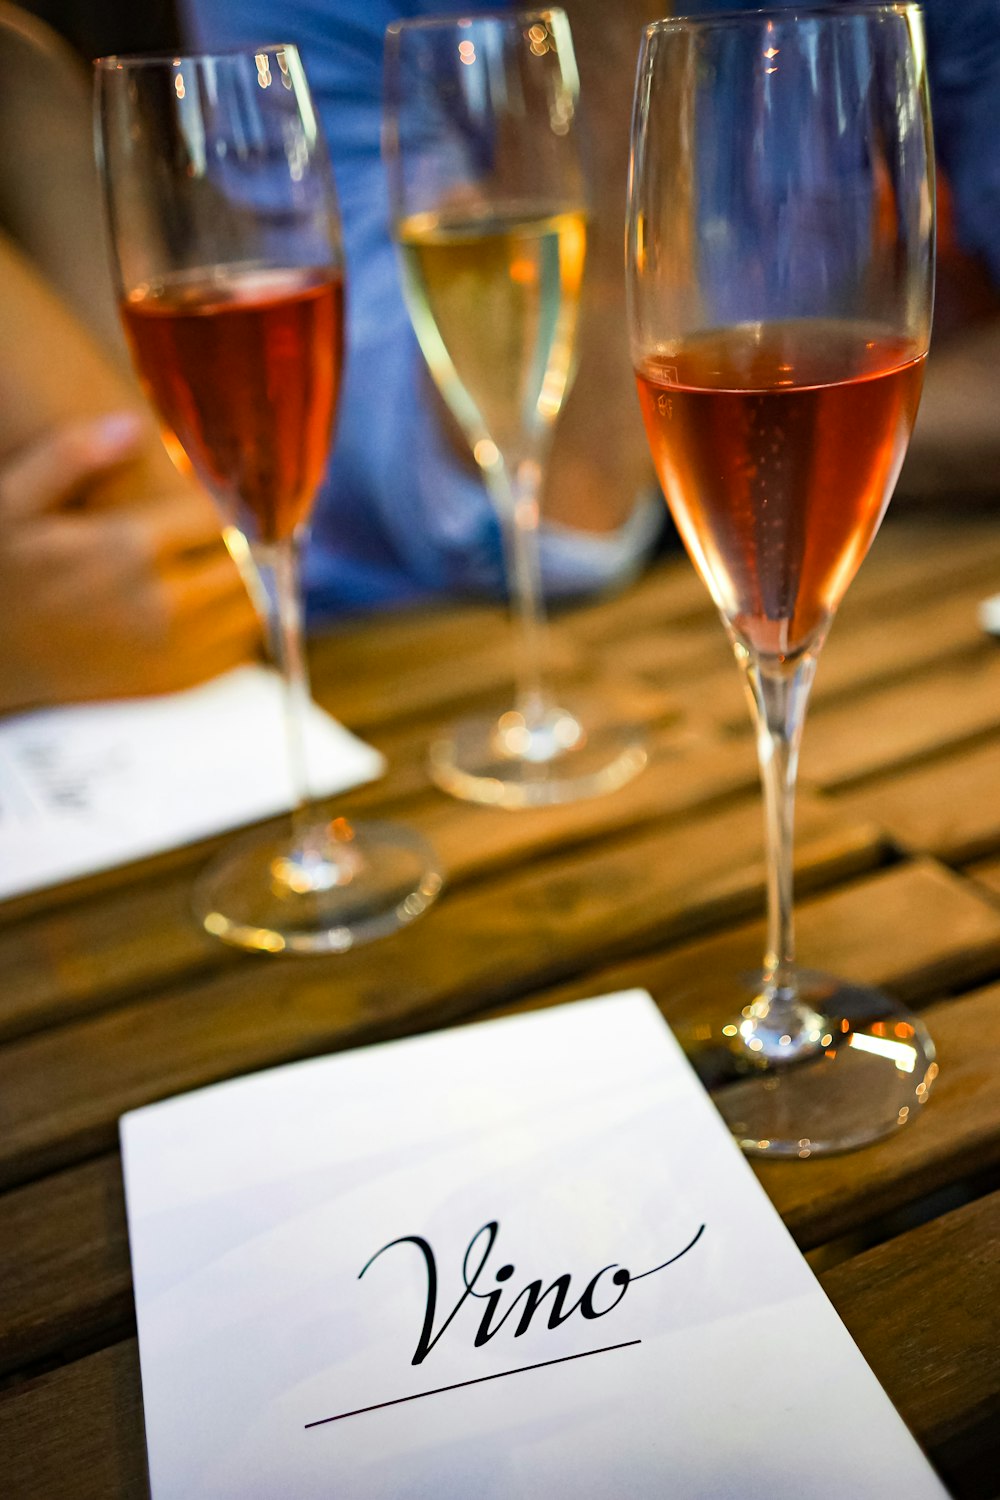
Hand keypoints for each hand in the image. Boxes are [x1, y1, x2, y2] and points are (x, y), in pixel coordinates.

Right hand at [0, 414, 261, 713]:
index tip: (208, 497)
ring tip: (213, 567)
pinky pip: (237, 650)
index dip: (218, 501)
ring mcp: (173, 651)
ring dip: (244, 584)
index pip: (216, 514)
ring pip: (251, 606)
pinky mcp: (175, 684)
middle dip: (237, 542)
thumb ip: (69, 456)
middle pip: (243, 561)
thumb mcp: (11, 501)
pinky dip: (236, 627)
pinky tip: (207, 608)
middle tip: (213, 533)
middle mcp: (160, 604)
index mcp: (127, 549)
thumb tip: (131, 424)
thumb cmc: (3, 575)